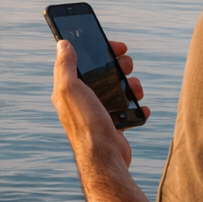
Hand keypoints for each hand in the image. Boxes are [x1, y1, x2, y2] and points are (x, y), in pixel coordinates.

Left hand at [50, 39, 149, 166]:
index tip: (112, 46)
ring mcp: (97, 112)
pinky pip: (127, 110)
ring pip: (117, 90)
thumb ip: (65, 66)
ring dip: (130, 85)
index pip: (81, 62)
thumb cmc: (85, 123)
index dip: (96, 50)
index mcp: (68, 90)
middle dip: (117, 65)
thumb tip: (62, 44)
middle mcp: (81, 101)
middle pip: (102, 74)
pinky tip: (140, 107)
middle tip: (127, 63)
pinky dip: (136, 107)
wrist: (104, 157)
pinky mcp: (112, 124)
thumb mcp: (70, 89)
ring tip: (135, 87)